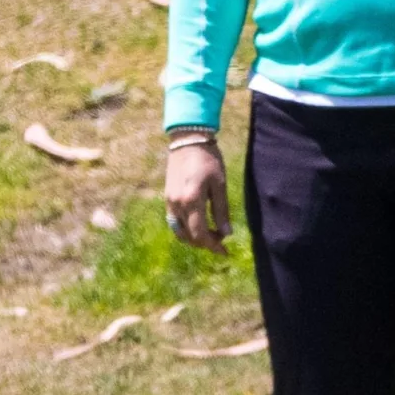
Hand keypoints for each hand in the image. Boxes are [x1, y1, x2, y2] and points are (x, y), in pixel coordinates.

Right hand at [164, 139, 231, 253]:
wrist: (187, 141)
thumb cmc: (208, 160)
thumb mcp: (220, 185)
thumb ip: (221, 210)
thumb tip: (226, 233)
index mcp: (191, 201)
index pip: (200, 234)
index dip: (213, 246)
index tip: (225, 252)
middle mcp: (176, 205)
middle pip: (188, 236)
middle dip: (205, 243)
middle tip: (222, 243)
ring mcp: (169, 202)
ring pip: (179, 231)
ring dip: (194, 238)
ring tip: (212, 235)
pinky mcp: (167, 198)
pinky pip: (174, 222)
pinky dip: (186, 229)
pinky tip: (199, 226)